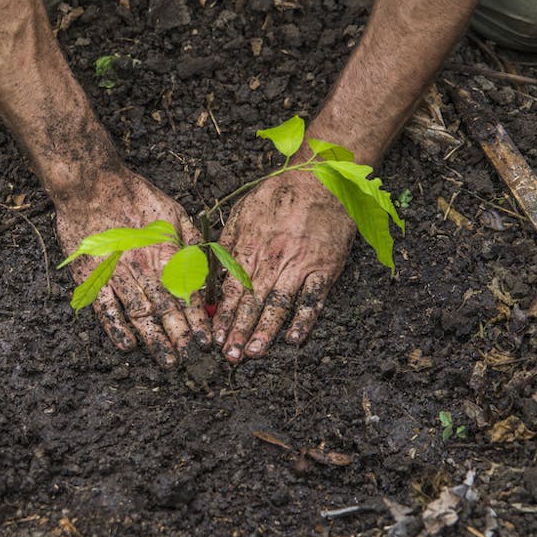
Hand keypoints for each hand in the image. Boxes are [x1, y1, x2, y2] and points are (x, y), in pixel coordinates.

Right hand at [54, 167, 211, 366]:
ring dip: (155, 339)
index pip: (186, 294)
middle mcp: (144, 268)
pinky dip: (116, 328)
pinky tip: (127, 346)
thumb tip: (206, 274)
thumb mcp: (174, 214)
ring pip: (140, 313)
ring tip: (168, 360)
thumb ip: (191, 243)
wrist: (93, 185)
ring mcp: (118, 274)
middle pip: (166, 309)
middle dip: (181, 336)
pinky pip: (106, 307)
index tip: (206, 340)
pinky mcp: (93, 276)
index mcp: (165, 254)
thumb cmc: (136, 198)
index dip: (197, 319)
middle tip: (191, 358)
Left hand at [213, 170, 354, 362]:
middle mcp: (272, 259)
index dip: (222, 316)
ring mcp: (300, 264)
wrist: (319, 179)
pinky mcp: (325, 267)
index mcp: (249, 247)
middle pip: (252, 302)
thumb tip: (210, 277)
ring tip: (253, 353)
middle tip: (229, 357)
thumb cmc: (277, 196)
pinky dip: (304, 320)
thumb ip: (226, 247)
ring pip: (279, 304)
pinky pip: (313, 298)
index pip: (231, 290)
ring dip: (265, 331)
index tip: (214, 337)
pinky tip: (293, 338)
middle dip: (238, 332)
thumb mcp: (242, 214)